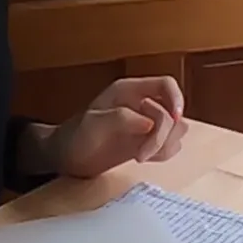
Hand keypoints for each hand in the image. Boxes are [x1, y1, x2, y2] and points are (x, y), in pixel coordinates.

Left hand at [41, 76, 187, 178]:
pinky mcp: (147, 141)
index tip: (174, 120)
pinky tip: (142, 157)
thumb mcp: (93, 125)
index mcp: (129, 91)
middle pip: (172, 113)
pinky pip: (170, 145)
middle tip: (142, 155)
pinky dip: (163, 153)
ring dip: (165, 145)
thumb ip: (120, 119)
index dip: (176, 100)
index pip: (166, 85)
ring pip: (176, 130)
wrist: (66, 158)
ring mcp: (146, 123)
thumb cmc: (74, 137)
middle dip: (162, 136)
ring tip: (141, 156)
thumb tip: (149, 123)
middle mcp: (142, 104)